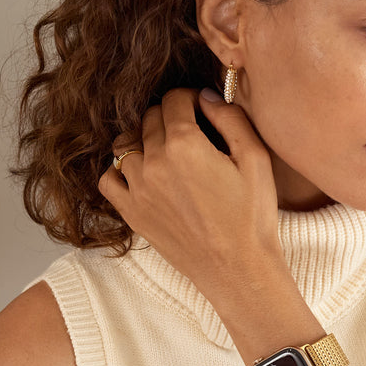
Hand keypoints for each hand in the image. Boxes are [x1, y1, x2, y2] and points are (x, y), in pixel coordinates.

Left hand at [98, 88, 282, 296]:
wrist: (237, 268)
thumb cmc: (251, 215)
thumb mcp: (256, 159)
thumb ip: (230, 118)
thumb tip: (205, 97)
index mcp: (184, 144)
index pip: (174, 99)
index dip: (190, 98)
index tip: (201, 110)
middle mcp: (153, 162)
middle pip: (149, 118)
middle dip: (169, 117)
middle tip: (190, 132)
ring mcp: (137, 189)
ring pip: (125, 144)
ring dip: (144, 139)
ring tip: (166, 152)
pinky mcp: (131, 212)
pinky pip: (109, 178)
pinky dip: (121, 169)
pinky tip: (142, 173)